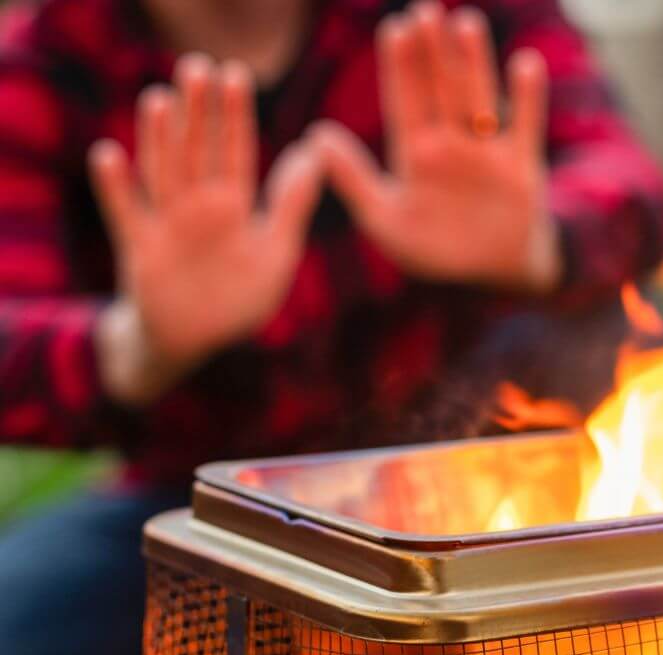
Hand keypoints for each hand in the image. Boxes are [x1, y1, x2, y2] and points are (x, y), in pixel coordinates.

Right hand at [88, 55, 321, 401]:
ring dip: (159, 139)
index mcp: (233, 205)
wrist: (197, 339)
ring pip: (162, 173)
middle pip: (196, 152)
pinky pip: (126, 214)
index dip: (234, 116)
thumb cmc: (238, 297)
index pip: (234, 151)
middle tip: (196, 67)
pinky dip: (116, 188)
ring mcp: (167, 224)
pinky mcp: (141, 249)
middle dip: (197, 113)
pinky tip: (108, 155)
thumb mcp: (276, 253)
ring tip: (160, 99)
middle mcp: (197, 207)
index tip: (236, 75)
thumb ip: (291, 205)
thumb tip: (314, 154)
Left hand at [312, 2, 561, 293]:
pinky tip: (525, 64)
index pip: (406, 100)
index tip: (396, 29)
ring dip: (473, 64)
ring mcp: (487, 152)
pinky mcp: (522, 167)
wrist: (489, 276)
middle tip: (425, 10)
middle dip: (433, 51)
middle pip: (440, 89)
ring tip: (465, 25)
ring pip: (478, 99)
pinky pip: (525, 127)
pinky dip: (526, 98)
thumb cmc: (434, 250)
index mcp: (415, 153)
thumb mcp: (386, 221)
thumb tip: (315, 135)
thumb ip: (353, 181)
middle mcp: (451, 143)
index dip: (401, 65)